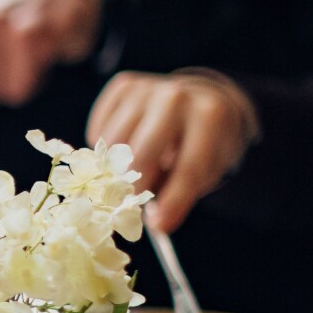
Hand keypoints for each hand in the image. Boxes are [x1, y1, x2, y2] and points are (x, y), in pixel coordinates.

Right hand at [88, 70, 256, 230]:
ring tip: (132, 171)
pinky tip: (124, 148)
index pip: (189, 165)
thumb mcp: (206, 168)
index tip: (160, 227)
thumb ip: (181, 192)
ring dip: (118, 166)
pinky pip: (101, 129)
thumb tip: (156, 223)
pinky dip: (107, 147)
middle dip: (135, 185)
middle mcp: (178, 94)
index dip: (174, 200)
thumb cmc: (200, 144)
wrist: (197, 100)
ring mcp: (147, 86)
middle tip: (133, 202)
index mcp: (211, 115)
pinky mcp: (123, 85)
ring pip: (114, 142)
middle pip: (143, 151)